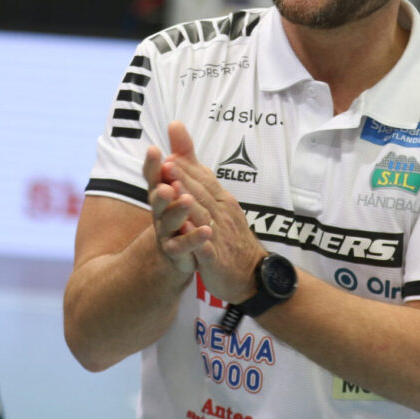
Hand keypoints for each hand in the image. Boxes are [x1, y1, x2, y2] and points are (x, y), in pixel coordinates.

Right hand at [143, 137, 212, 275]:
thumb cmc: (179, 208)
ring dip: (177, 211)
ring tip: (187, 202)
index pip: (154, 176)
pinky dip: (193, 239)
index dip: (152, 165)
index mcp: (161, 191)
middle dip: (162, 190)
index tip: (153, 150)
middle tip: (168, 182)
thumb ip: (181, 153)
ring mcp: (166, 231)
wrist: (178, 249)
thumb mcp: (182, 178)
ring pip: (169, 222)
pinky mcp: (177, 250)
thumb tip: (175, 122)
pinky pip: (184, 245)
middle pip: (158, 199)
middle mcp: (160, 211)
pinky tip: (206, 232)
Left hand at [162, 121, 265, 303]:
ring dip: (188, 203)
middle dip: (184, 178)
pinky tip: (185, 233)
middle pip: (201, 194)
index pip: (204, 179)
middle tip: (167, 164)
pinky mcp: (217, 259)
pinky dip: (197, 240)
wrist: (252, 273)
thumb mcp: (218, 202)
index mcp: (221, 199)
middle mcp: (222, 214)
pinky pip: (206, 248)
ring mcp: (220, 236)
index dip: (186, 167)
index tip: (169, 154)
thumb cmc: (229, 233)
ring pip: (203, 217)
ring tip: (173, 191)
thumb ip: (198, 175)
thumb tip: (182, 146)